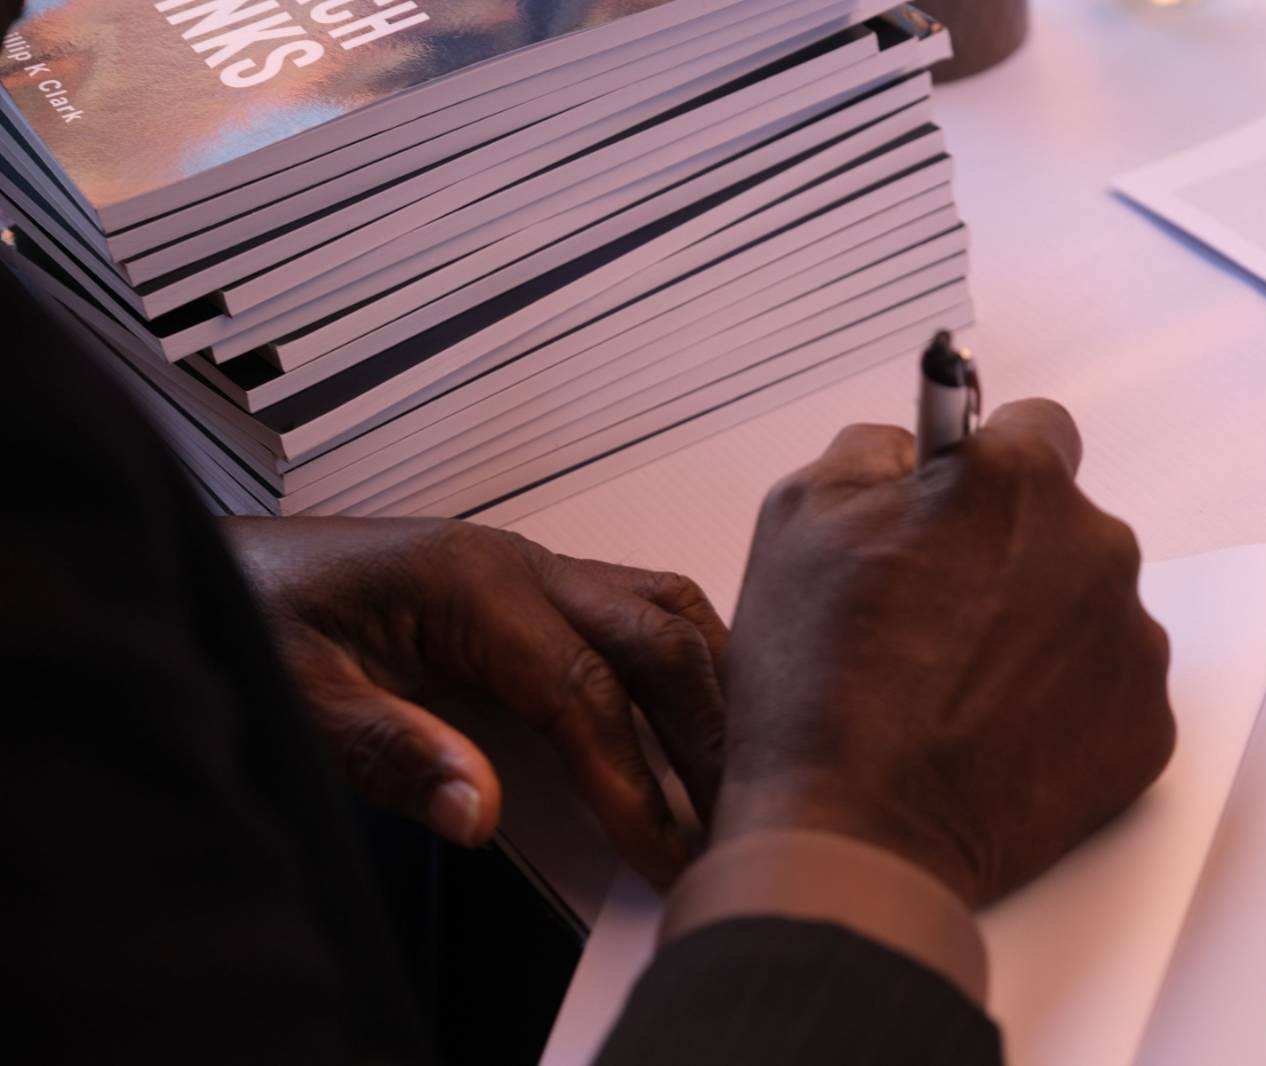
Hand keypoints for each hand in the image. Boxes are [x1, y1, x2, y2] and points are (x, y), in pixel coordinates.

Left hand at [223, 518, 726, 887]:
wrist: (234, 565)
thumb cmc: (258, 613)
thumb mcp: (300, 693)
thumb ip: (389, 750)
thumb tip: (481, 812)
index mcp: (470, 585)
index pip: (583, 688)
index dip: (631, 776)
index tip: (663, 847)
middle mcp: (520, 565)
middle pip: (656, 634)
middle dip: (706, 729)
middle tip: (734, 816)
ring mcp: (533, 570)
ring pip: (662, 607)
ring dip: (709, 683)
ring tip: (736, 765)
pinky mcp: (532, 591)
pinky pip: (636, 614)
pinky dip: (682, 664)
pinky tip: (692, 717)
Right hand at [716, 399, 1173, 906]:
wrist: (857, 833)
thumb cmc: (818, 681)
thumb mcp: (797, 516)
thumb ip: (867, 451)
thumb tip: (909, 449)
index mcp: (1014, 481)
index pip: (1035, 430)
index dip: (986, 469)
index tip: (960, 507)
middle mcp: (1094, 547)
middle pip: (1063, 527)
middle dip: (1010, 556)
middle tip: (934, 616)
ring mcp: (1130, 643)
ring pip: (1087, 609)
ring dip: (1039, 631)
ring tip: (957, 688)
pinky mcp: (1147, 727)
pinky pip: (1109, 692)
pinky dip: (1064, 706)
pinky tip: (994, 733)